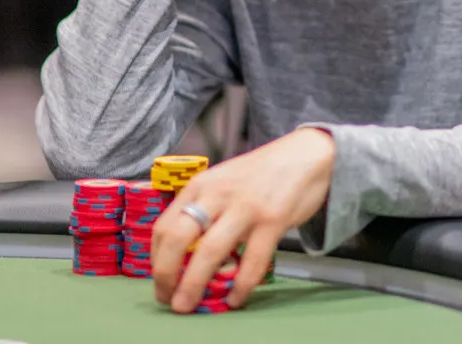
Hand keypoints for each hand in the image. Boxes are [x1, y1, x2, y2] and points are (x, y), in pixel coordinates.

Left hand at [151, 128, 335, 312]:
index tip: (160, 280)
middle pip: (178, 238)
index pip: (164, 225)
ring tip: (189, 305)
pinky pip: (251, 262)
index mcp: (201, 185)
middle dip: (166, 274)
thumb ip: (205, 209)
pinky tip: (236, 298)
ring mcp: (245, 206)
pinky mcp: (272, 219)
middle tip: (167, 298)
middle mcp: (217, 193)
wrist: (305, 155)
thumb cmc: (261, 173)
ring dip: (194, 284)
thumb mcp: (223, 182)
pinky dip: (240, 286)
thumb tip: (187, 253)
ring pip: (210, 252)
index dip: (156, 259)